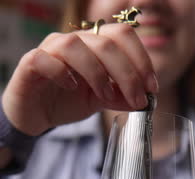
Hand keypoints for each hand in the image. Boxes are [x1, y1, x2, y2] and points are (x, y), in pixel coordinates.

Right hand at [2, 23, 157, 135]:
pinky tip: (71, 86)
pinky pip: (45, 59)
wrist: (35, 114)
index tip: (151, 88)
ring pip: (76, 45)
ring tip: (104, 95)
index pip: (122, 36)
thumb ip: (118, 97)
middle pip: (106, 43)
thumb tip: (144, 101)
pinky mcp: (30, 64)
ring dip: (97, 72)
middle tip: (137, 99)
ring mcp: (51, 50)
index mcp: (93, 46)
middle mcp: (74, 42)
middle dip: (127, 73)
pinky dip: (61, 71)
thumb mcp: (98, 101)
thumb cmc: (66, 101)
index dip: (141, 59)